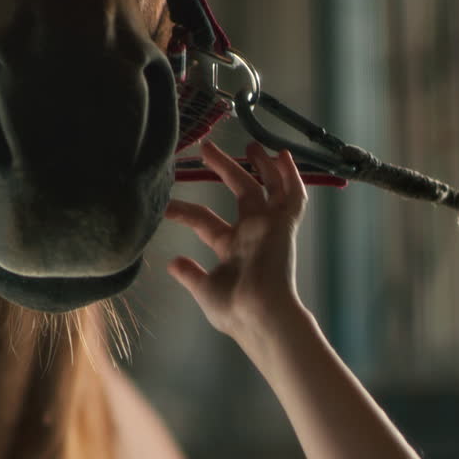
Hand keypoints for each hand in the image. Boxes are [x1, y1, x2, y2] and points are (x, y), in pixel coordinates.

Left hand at [166, 141, 308, 339]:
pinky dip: (291, 176)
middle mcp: (252, 233)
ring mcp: (269, 227)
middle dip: (226, 168)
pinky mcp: (284, 224)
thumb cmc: (234, 309)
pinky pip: (293, 196)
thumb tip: (172, 263)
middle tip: (208, 148)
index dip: (185, 209)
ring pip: (269, 187)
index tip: (165, 203)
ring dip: (261, 165)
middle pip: (241, 192)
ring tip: (251, 143)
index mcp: (233, 248)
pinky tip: (284, 156)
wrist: (259, 315)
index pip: (205, 220)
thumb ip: (190, 274)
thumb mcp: (204, 288)